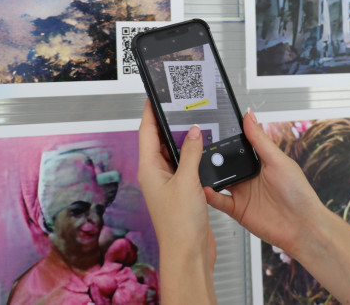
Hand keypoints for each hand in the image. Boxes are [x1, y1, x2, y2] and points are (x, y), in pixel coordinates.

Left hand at [137, 100, 216, 302]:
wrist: (189, 253)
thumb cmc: (179, 224)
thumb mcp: (187, 181)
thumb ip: (192, 153)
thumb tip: (194, 132)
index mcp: (149, 169)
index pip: (146, 131)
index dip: (150, 112)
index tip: (154, 96)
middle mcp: (155, 175)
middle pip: (158, 140)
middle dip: (168, 123)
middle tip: (178, 106)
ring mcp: (168, 183)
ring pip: (173, 153)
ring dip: (182, 140)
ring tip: (193, 122)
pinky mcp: (181, 191)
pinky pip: (185, 166)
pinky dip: (193, 156)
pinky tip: (204, 150)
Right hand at [204, 109, 324, 258]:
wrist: (302, 227)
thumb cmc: (298, 193)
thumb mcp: (278, 160)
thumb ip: (260, 140)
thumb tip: (249, 116)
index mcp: (259, 162)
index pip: (237, 147)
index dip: (224, 140)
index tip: (209, 131)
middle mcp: (249, 176)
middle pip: (224, 164)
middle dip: (211, 158)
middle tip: (197, 150)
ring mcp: (242, 193)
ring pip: (218, 181)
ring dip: (208, 175)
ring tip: (196, 168)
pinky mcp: (237, 209)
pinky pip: (218, 201)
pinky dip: (209, 195)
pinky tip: (204, 189)